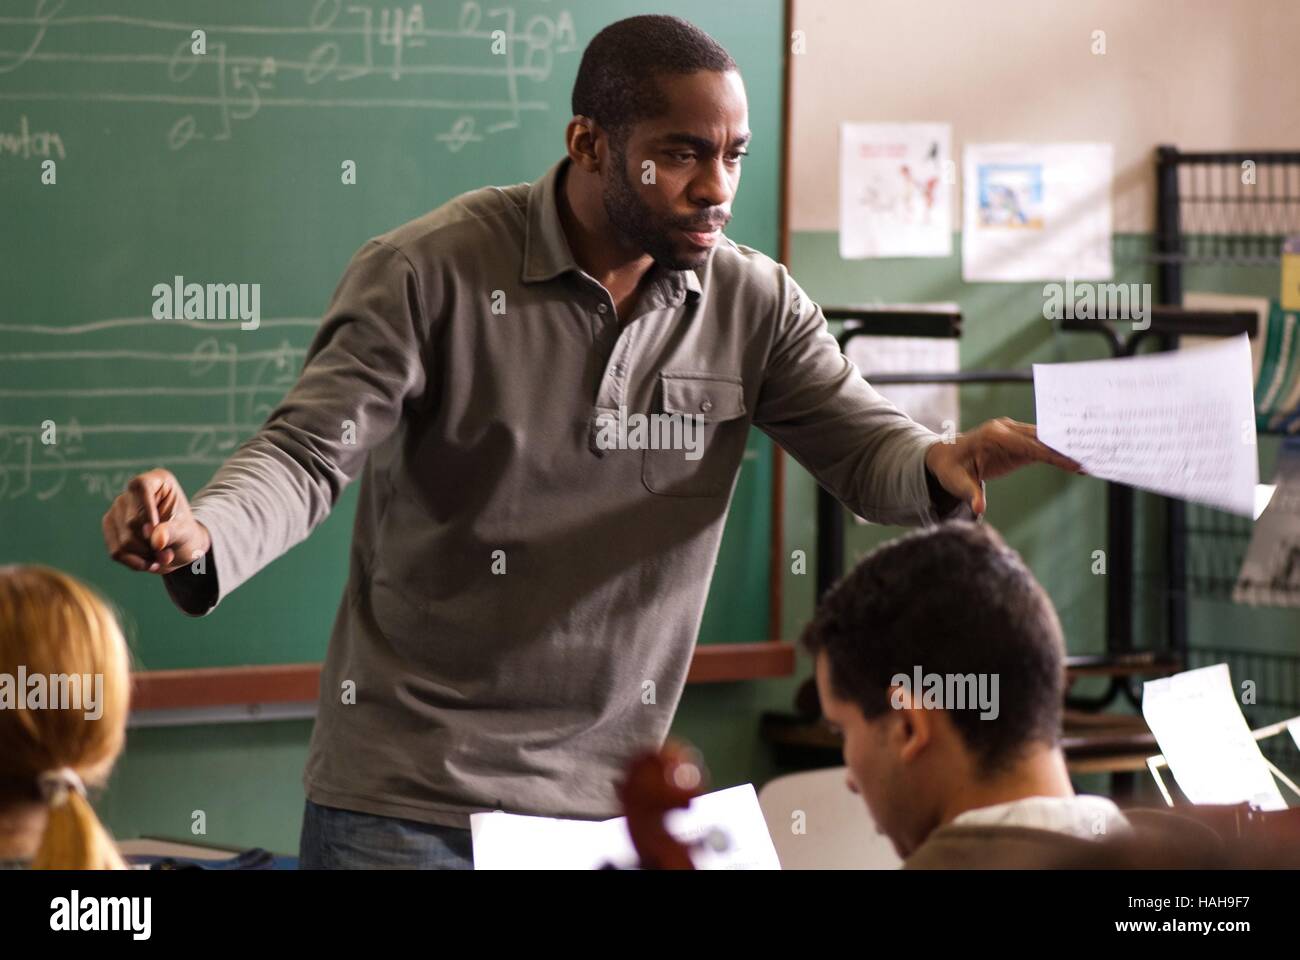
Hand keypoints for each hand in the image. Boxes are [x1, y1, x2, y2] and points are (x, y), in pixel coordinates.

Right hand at [102, 468, 210, 574]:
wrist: (179, 547)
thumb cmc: (186, 532)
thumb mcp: (187, 531)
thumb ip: (173, 532)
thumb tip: (156, 540)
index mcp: (157, 480)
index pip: (141, 486)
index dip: (146, 508)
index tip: (156, 527)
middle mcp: (132, 491)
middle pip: (133, 522)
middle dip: (152, 544)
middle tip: (168, 553)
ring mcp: (117, 508)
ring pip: (124, 541)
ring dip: (145, 556)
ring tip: (161, 556)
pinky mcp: (109, 526)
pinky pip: (116, 552)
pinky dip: (134, 562)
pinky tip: (148, 562)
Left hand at [924, 418, 1081, 516]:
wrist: (943, 456)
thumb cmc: (950, 469)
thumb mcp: (957, 483)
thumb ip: (970, 494)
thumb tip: (979, 509)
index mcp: (994, 435)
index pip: (1030, 445)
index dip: (1054, 455)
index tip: (1075, 464)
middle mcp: (1005, 428)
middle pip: (1043, 438)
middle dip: (1067, 449)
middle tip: (1094, 459)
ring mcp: (1012, 431)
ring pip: (1044, 439)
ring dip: (1065, 448)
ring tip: (1091, 459)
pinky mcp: (1016, 440)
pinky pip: (1040, 445)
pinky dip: (1056, 452)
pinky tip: (1075, 461)